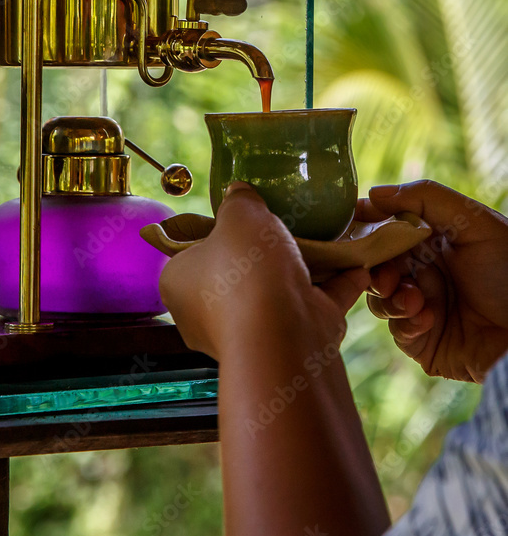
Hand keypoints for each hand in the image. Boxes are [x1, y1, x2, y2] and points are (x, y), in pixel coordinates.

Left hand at [159, 181, 370, 360]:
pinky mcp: (291, 343)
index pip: (190, 255)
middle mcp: (208, 316)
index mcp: (179, 285)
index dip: (213, 234)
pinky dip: (336, 288)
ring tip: (326, 241)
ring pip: (278, 294)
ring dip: (305, 271)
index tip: (237, 219)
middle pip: (237, 274)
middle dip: (263, 255)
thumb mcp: (239, 215)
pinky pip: (314, 307)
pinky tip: (355, 266)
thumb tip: (238, 192)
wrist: (284, 336)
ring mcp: (252, 333)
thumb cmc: (246, 272)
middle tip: (283, 227)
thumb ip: (239, 201)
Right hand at [358, 180, 507, 381]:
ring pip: (378, 299)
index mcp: (431, 238)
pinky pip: (397, 331)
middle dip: (373, 270)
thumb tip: (372, 193)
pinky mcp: (423, 341)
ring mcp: (421, 306)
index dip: (363, 228)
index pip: (383, 228)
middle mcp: (422, 270)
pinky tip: (428, 319)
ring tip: (414, 301)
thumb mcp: (474, 223)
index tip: (349, 229)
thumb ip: (424, 198)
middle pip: (373, 266)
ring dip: (389, 299)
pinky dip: (406, 323)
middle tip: (386, 277)